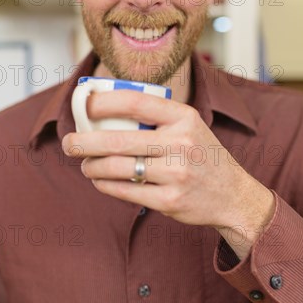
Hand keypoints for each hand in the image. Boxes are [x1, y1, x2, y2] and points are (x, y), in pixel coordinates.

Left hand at [62, 90, 274, 259]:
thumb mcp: (189, 125)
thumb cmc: (202, 154)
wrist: (233, 194)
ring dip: (92, 167)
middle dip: (84, 142)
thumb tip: (104, 112)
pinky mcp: (170, 200)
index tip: (84, 106)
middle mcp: (181, 143)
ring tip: (84, 166)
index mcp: (183, 117)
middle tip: (69, 143)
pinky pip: (125, 191)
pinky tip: (99, 181)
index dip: (103, 102)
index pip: (135, 102)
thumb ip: (155, 117)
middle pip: (118, 140)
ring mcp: (176, 173)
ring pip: (117, 168)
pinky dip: (105, 185)